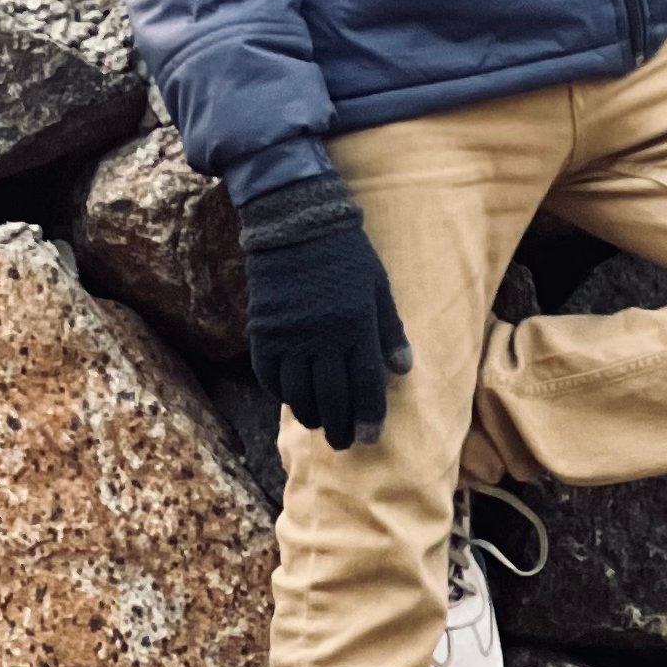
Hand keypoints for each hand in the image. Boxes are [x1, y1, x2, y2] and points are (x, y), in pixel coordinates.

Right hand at [238, 180, 412, 447]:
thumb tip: (403, 371)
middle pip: (331, 397)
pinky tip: (291, 400)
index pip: (365, 384)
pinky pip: (270, 376)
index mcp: (356, 325)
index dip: (368, 416)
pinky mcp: (264, 331)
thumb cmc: (345, 253)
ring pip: (298, 393)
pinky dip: (280, 394)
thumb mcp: (377, 286)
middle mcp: (322, 337)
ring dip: (311, 415)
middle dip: (340, 427)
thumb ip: (390, 330)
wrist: (295, 222)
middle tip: (345, 443)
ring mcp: (290, 336)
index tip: (370, 437)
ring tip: (321, 424)